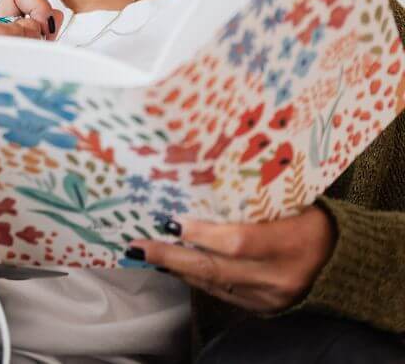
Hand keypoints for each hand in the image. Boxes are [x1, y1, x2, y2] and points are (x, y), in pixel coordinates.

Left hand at [130, 205, 336, 311]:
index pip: (238, 242)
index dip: (202, 235)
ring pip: (213, 284)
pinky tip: (174, 267)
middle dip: (172, 256)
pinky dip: (195, 279)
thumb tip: (201, 179)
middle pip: (216, 269)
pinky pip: (222, 294)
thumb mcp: (292, 202)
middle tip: (138, 244)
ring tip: (145, 253)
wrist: (347, 264)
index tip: (169, 221)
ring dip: (177, 268)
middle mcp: (277, 276)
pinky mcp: (263, 307)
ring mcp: (269, 297)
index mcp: (289, 243)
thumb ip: (253, 198)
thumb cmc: (316, 221)